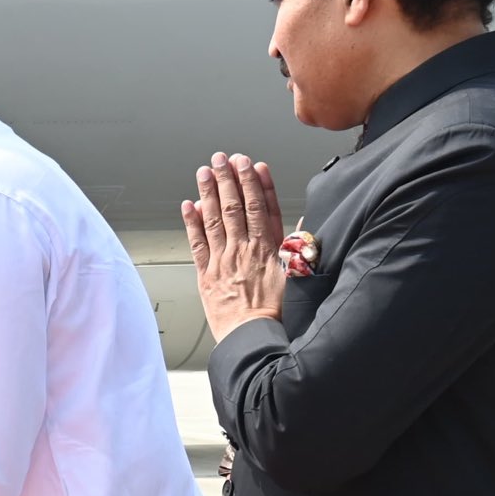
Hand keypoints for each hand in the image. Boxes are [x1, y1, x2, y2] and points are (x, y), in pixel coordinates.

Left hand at [183, 152, 285, 340]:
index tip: (252, 165)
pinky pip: (197, 243)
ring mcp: (223, 261)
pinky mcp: (206, 274)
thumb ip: (298, 249)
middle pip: (236, 206)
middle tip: (224, 157)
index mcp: (268, 250)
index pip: (262, 208)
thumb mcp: (297, 278)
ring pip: (215, 218)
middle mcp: (244, 250)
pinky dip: (192, 222)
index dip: (256, 184)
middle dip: (230, 179)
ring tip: (206, 170)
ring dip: (210, 192)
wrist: (252, 338)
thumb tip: (304, 226)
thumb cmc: (275, 313)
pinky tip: (189, 204)